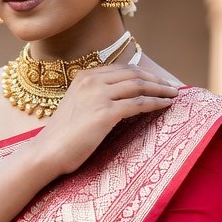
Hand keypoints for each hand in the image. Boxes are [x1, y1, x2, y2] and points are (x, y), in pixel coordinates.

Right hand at [33, 64, 178, 175]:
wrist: (47, 152)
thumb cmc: (62, 136)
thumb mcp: (77, 106)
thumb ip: (94, 96)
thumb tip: (120, 99)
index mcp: (84, 76)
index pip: (121, 69)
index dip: (143, 73)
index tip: (157, 80)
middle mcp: (91, 81)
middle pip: (133, 74)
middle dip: (156, 80)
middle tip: (171, 87)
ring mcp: (98, 95)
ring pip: (139, 86)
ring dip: (160, 90)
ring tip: (174, 95)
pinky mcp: (105, 113)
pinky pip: (138, 104)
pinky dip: (155, 103)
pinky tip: (165, 106)